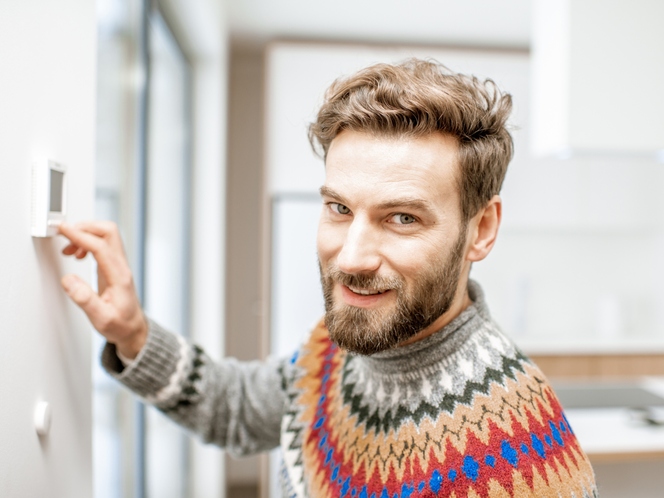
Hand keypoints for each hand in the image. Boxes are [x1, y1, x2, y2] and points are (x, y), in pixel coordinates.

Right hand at [58, 221, 147, 358]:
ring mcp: (118, 265)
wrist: (133, 329)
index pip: (101, 246)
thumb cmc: (120, 325)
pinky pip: (103, 245)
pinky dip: (88, 242)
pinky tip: (78, 254)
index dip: (81, 235)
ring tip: (69, 248)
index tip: (63, 230)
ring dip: (85, 234)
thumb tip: (69, 280)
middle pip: (109, 232)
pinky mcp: (113, 266)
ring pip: (106, 235)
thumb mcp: (101, 318)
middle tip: (64, 234)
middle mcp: (121, 267)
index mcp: (119, 277)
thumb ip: (85, 299)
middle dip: (85, 227)